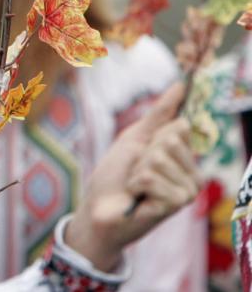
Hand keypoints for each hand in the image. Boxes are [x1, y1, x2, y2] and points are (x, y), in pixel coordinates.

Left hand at [64, 82, 202, 271]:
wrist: (100, 209)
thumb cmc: (116, 174)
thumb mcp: (136, 137)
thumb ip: (159, 113)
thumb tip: (181, 84)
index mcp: (186, 158)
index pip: (180, 126)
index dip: (153, 135)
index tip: (144, 150)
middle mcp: (194, 174)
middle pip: (170, 139)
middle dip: (143, 152)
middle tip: (137, 171)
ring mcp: (188, 190)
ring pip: (159, 157)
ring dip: (137, 170)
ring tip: (136, 185)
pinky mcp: (177, 204)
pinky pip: (150, 176)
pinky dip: (135, 183)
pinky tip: (137, 197)